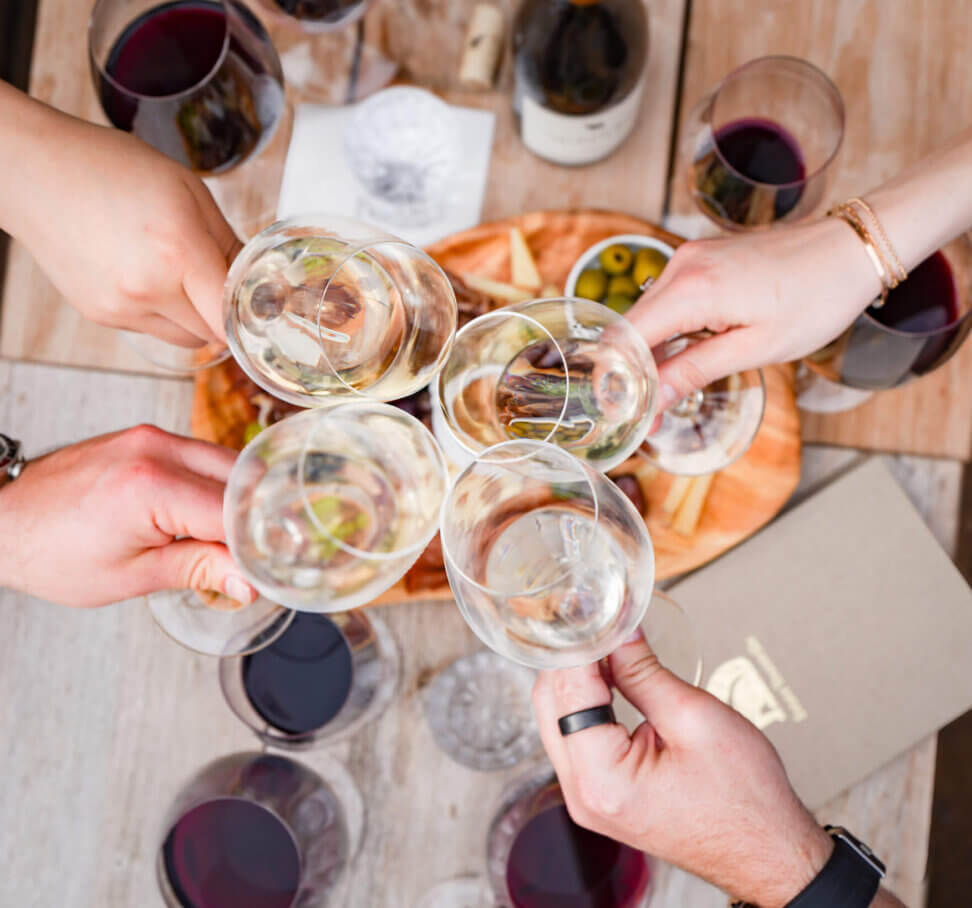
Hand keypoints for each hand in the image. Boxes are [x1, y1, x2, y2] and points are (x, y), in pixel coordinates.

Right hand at [0, 83, 239, 345]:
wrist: (35, 173)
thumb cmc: (112, 169)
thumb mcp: (188, 190)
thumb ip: (229, 242)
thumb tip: (256, 279)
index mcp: (177, 252)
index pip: (231, 316)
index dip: (251, 317)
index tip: (260, 308)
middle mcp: (148, 289)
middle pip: (212, 332)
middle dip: (223, 312)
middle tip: (218, 281)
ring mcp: (121, 308)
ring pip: (185, 339)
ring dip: (195, 318)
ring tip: (179, 277)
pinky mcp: (101, 316)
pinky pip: (152, 330)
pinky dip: (161, 313)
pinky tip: (146, 276)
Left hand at [0, 425, 255, 607]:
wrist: (4, 522)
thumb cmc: (52, 553)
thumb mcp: (131, 576)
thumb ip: (199, 571)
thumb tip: (249, 581)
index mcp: (150, 486)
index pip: (234, 513)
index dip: (259, 542)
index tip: (273, 566)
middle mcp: (155, 449)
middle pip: (242, 477)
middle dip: (260, 516)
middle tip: (268, 553)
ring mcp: (151, 437)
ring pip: (227, 463)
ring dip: (241, 499)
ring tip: (237, 539)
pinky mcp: (147, 437)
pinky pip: (202, 456)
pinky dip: (217, 485)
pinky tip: (214, 515)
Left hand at [532, 631, 833, 906]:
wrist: (768, 853)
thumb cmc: (746, 800)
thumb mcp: (696, 718)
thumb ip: (644, 670)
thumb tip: (616, 631)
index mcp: (601, 779)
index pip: (567, 689)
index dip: (579, 641)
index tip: (590, 607)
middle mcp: (582, 795)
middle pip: (549, 703)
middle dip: (572, 656)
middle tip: (600, 618)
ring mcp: (586, 799)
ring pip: (556, 718)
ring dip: (577, 677)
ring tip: (607, 640)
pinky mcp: (598, 796)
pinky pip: (574, 737)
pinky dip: (584, 702)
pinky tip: (606, 675)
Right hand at [627, 217, 881, 407]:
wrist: (851, 248)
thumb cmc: (817, 298)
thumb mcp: (756, 348)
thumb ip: (695, 371)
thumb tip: (653, 402)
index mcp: (692, 289)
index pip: (626, 338)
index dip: (617, 379)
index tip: (625, 413)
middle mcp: (682, 266)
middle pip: (630, 326)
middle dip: (632, 372)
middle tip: (648, 414)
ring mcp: (690, 258)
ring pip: (647, 314)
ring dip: (649, 354)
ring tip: (665, 393)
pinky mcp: (701, 259)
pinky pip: (667, 300)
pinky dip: (667, 331)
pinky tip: (681, 358)